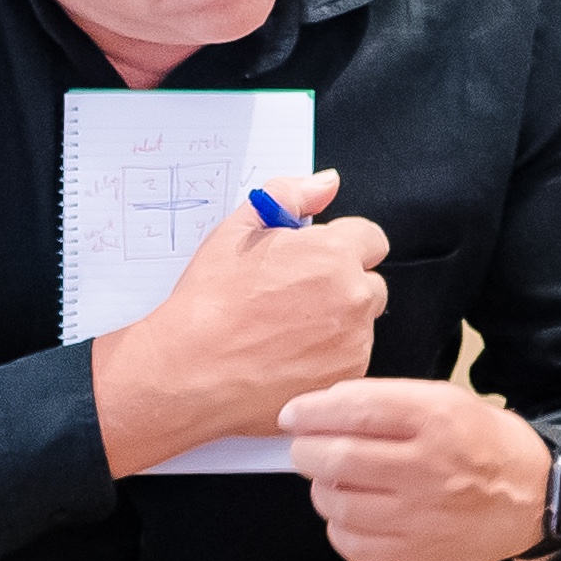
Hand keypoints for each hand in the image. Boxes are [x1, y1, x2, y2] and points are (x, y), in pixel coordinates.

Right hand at [93, 169, 386, 473]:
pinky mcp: (347, 377)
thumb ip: (290, 196)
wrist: (190, 371)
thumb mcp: (238, 231)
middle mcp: (354, 297)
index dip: (340, 247)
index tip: (315, 262)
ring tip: (285, 331)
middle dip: (342, 286)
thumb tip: (327, 182)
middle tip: (294, 299)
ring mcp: (354, 342)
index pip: (371, 239)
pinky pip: (351, 360)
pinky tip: (289, 357)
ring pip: (361, 325)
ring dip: (337, 324)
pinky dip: (329, 359)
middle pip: (370, 283)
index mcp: (333, 253)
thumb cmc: (210, 302)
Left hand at [276, 379, 552, 560]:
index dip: (312, 412)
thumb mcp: (449, 400)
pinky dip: (338, 527)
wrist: (535, 498)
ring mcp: (422, 515)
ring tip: (329, 479)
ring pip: (339, 504)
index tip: (292, 415)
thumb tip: (323, 408)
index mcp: (437, 418)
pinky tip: (348, 513)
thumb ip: (389, 401)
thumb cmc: (484, 442)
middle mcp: (428, 467)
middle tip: (303, 447)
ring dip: (320, 489)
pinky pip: (353, 545)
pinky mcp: (417, 552)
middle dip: (306, 451)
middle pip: (338, 458)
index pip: (356, 410)